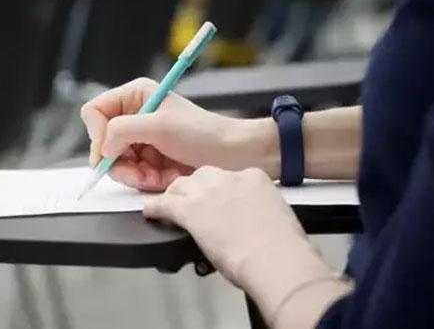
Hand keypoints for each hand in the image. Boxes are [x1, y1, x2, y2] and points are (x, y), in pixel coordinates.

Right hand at [81, 78, 278, 191]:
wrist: (233, 155)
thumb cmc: (204, 133)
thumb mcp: (159, 126)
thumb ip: (122, 130)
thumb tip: (102, 147)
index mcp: (135, 95)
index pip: (94, 112)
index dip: (97, 134)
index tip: (109, 151)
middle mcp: (135, 116)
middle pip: (102, 143)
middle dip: (120, 162)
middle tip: (138, 173)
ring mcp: (141, 140)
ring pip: (116, 163)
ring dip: (134, 175)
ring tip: (156, 176)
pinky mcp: (150, 160)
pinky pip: (132, 175)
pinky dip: (145, 181)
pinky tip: (164, 179)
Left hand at [144, 166, 348, 327]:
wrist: (274, 257)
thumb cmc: (282, 247)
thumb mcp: (277, 218)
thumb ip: (261, 214)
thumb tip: (255, 224)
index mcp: (254, 178)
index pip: (230, 177)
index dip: (221, 190)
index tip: (220, 201)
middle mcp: (228, 179)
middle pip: (202, 176)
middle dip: (196, 188)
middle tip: (194, 202)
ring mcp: (207, 193)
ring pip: (181, 186)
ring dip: (175, 196)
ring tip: (170, 206)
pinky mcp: (189, 211)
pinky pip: (164, 204)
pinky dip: (155, 208)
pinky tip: (150, 213)